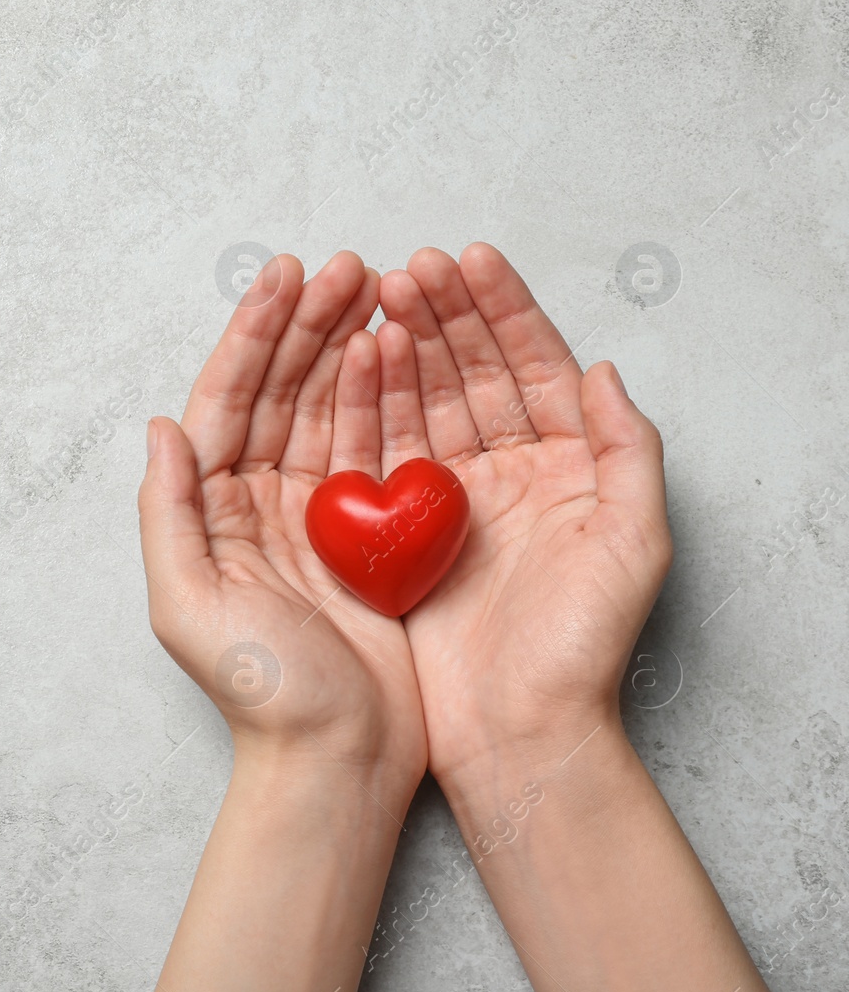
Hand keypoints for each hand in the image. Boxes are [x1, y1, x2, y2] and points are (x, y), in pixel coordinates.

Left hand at [139, 252, 427, 991]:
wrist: (338, 758)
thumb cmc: (262, 692)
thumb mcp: (189, 606)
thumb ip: (167, 513)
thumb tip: (159, 425)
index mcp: (211, 509)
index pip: (227, 400)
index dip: (254, 335)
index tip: (285, 275)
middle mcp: (258, 499)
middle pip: (281, 389)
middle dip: (309, 323)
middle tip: (349, 264)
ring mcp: (317, 511)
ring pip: (329, 406)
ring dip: (350, 346)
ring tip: (381, 289)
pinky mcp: (370, 530)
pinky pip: (376, 445)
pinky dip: (388, 397)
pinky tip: (402, 352)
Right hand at [373, 243, 672, 779]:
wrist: (518, 732)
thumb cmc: (581, 647)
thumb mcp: (633, 543)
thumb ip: (628, 450)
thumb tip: (604, 369)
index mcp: (569, 466)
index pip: (535, 367)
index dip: (504, 310)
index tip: (470, 260)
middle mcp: (510, 472)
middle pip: (473, 373)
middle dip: (443, 315)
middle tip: (409, 268)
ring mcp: (452, 499)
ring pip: (426, 402)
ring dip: (403, 347)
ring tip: (376, 297)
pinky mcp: (403, 531)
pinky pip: (386, 451)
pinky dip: (371, 405)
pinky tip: (357, 363)